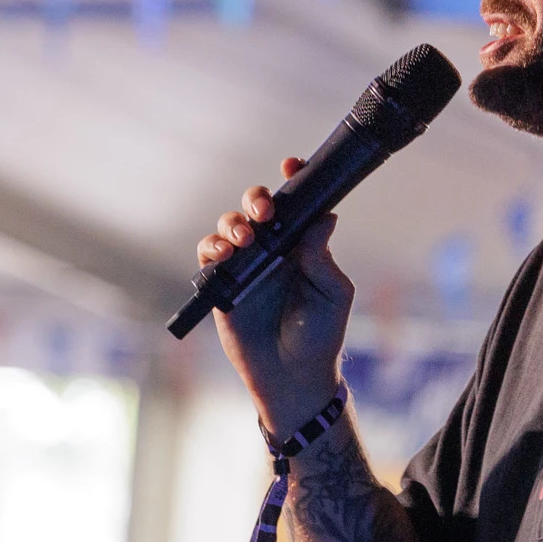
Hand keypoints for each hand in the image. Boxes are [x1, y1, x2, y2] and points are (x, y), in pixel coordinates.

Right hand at [199, 166, 354, 433]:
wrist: (292, 376)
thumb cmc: (320, 336)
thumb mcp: (333, 292)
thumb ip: (322, 255)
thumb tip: (324, 215)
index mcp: (302, 245)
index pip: (295, 205)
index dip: (293, 181)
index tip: (291, 166)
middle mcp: (271, 249)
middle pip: (256, 206)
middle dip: (256, 199)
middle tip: (263, 212)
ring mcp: (245, 265)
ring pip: (230, 225)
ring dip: (233, 223)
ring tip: (243, 239)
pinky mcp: (222, 284)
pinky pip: (209, 254)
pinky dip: (212, 246)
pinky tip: (224, 254)